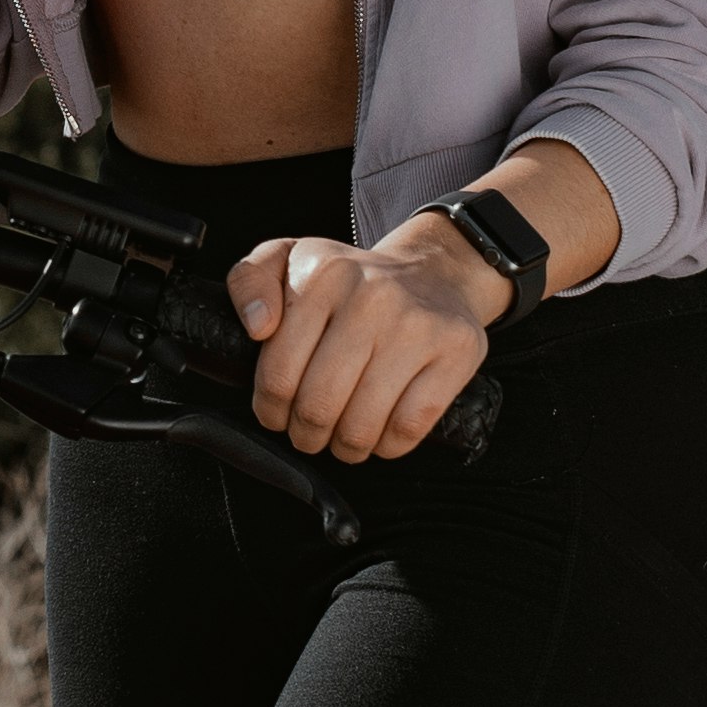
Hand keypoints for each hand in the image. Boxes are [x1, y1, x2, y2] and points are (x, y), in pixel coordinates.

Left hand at [230, 231, 496, 463]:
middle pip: (319, 405)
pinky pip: (408, 428)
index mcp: (323, 273)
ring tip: (341, 436)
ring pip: (362, 425)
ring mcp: (418, 326)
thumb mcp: (288, 261)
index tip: (276, 413)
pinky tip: (379, 433)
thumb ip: (250, 281)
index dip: (270, 408)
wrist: (432, 274)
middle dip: (305, 433)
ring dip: (344, 446)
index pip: (278, 372)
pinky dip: (387, 445)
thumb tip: (257, 326)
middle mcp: (372, 295)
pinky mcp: (456, 353)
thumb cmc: (351, 282)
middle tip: (308, 431)